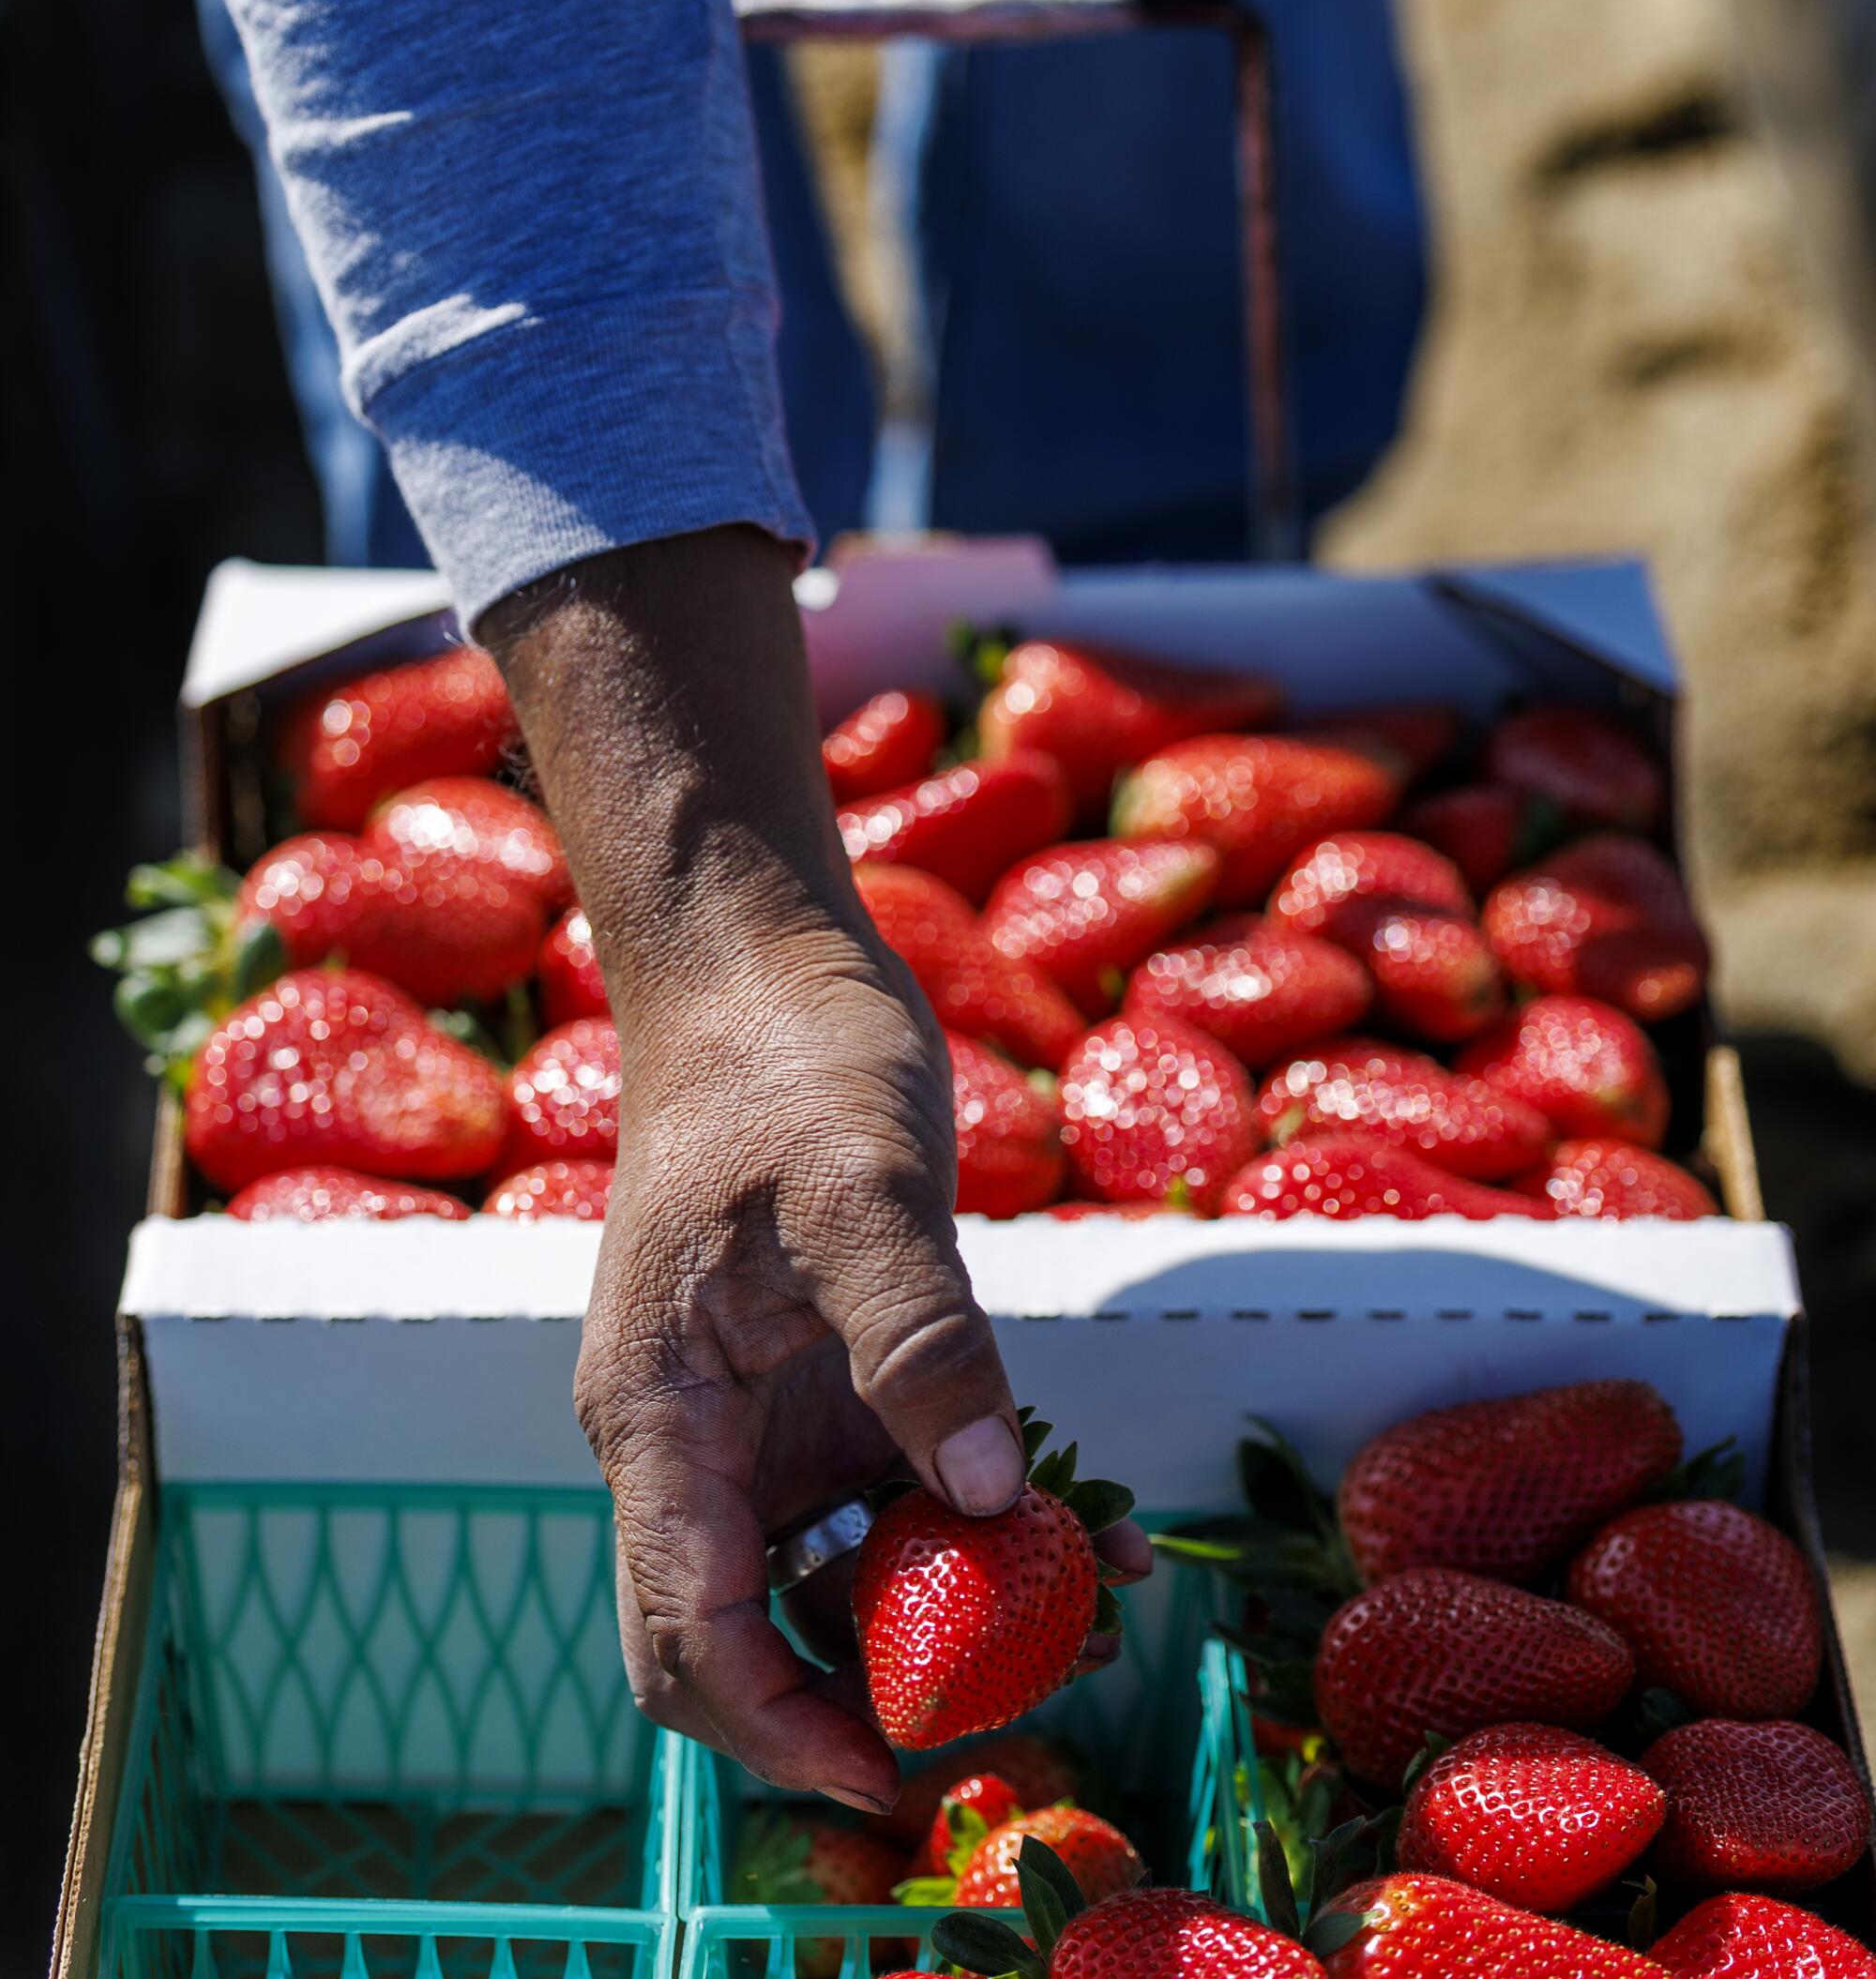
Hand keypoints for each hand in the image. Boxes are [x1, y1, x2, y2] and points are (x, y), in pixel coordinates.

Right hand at [485, 531, 1148, 1807]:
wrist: (758, 964)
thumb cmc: (784, 1058)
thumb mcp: (860, 1184)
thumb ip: (919, 1342)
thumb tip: (991, 1504)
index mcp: (659, 1409)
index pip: (688, 1629)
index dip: (782, 1728)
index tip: (899, 1779)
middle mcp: (696, 1435)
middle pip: (749, 1632)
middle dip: (861, 1703)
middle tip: (1008, 1734)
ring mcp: (760, 1411)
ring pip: (830, 1572)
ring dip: (937, 1619)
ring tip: (1077, 1632)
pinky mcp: (823, 1376)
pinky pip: (890, 1491)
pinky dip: (970, 1528)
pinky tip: (1082, 1531)